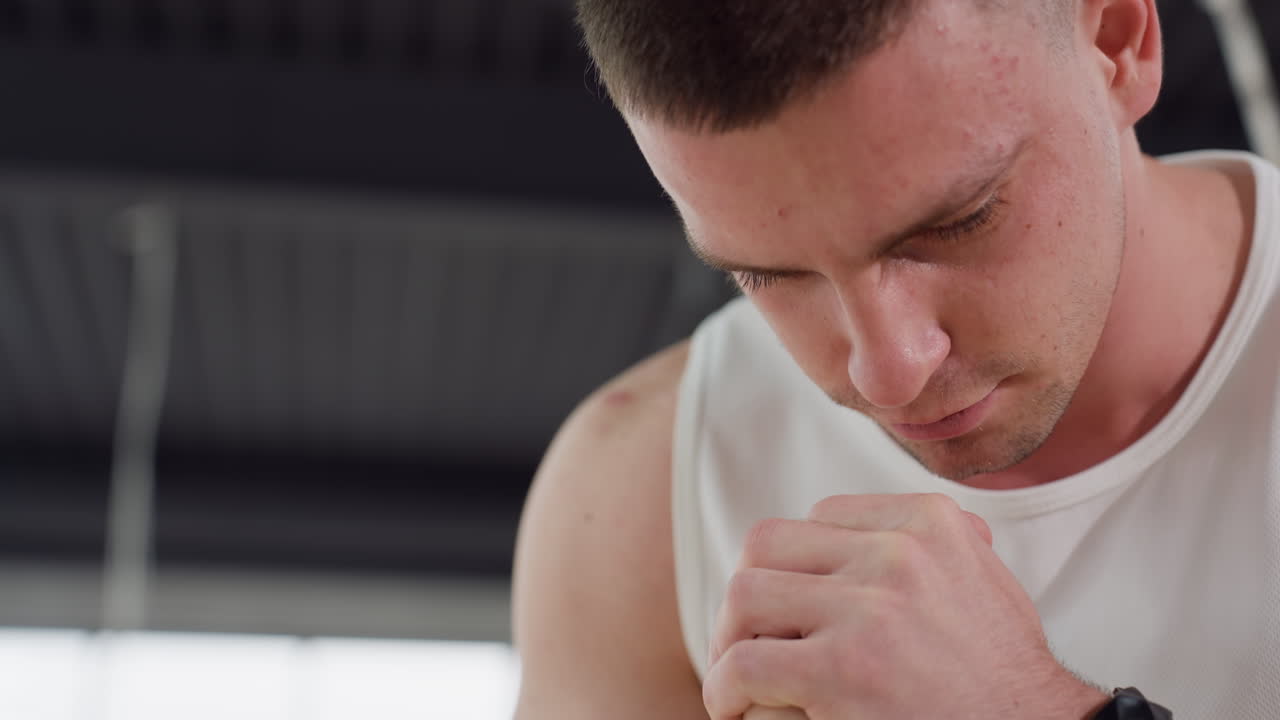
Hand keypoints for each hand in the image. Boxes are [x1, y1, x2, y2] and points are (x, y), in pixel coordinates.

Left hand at [702, 493, 1106, 719]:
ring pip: (745, 594)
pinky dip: (725, 689)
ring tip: (736, 676)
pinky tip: (735, 708)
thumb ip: (939, 547)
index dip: (795, 566)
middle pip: (768, 544)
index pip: (820, 516)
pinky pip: (745, 663)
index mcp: (929, 524)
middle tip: (745, 637)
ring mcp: (870, 609)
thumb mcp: (985, 584)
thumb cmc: (1005, 679)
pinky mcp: (844, 670)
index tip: (790, 606)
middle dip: (747, 594)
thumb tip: (887, 530)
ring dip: (728, 638)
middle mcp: (898, 554)